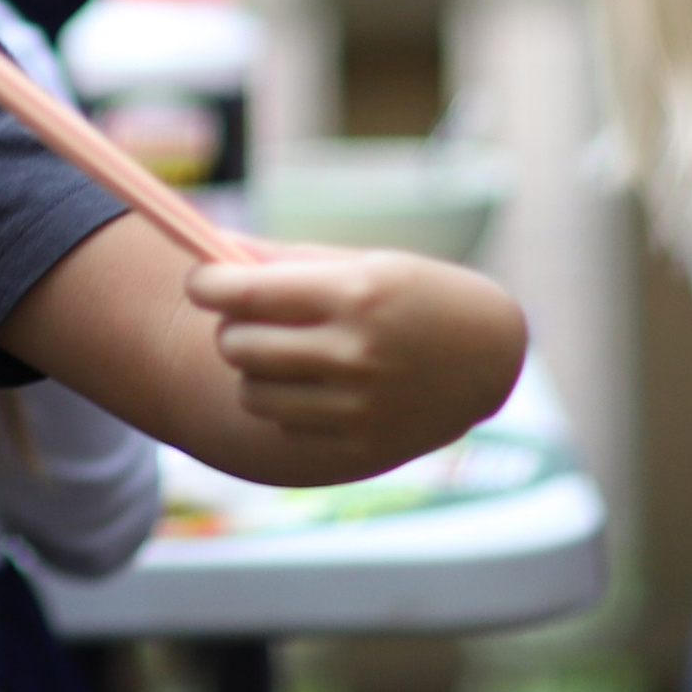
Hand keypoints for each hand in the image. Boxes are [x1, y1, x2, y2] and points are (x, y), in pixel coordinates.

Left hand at [185, 243, 525, 463]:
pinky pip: (284, 423)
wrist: (489, 355)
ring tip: (287, 351)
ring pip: (250, 391)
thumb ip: (278, 258)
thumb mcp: (357, 262)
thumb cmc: (409, 294)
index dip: (205, 284)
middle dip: (232, 326)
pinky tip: (320, 385)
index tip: (202, 281)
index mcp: (352, 294)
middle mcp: (355, 352)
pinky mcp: (363, 445)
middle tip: (252, 317)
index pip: (242, 293)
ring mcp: (360, 405)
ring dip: (255, 369)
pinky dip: (287, 403)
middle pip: (236, 345)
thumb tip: (204, 246)